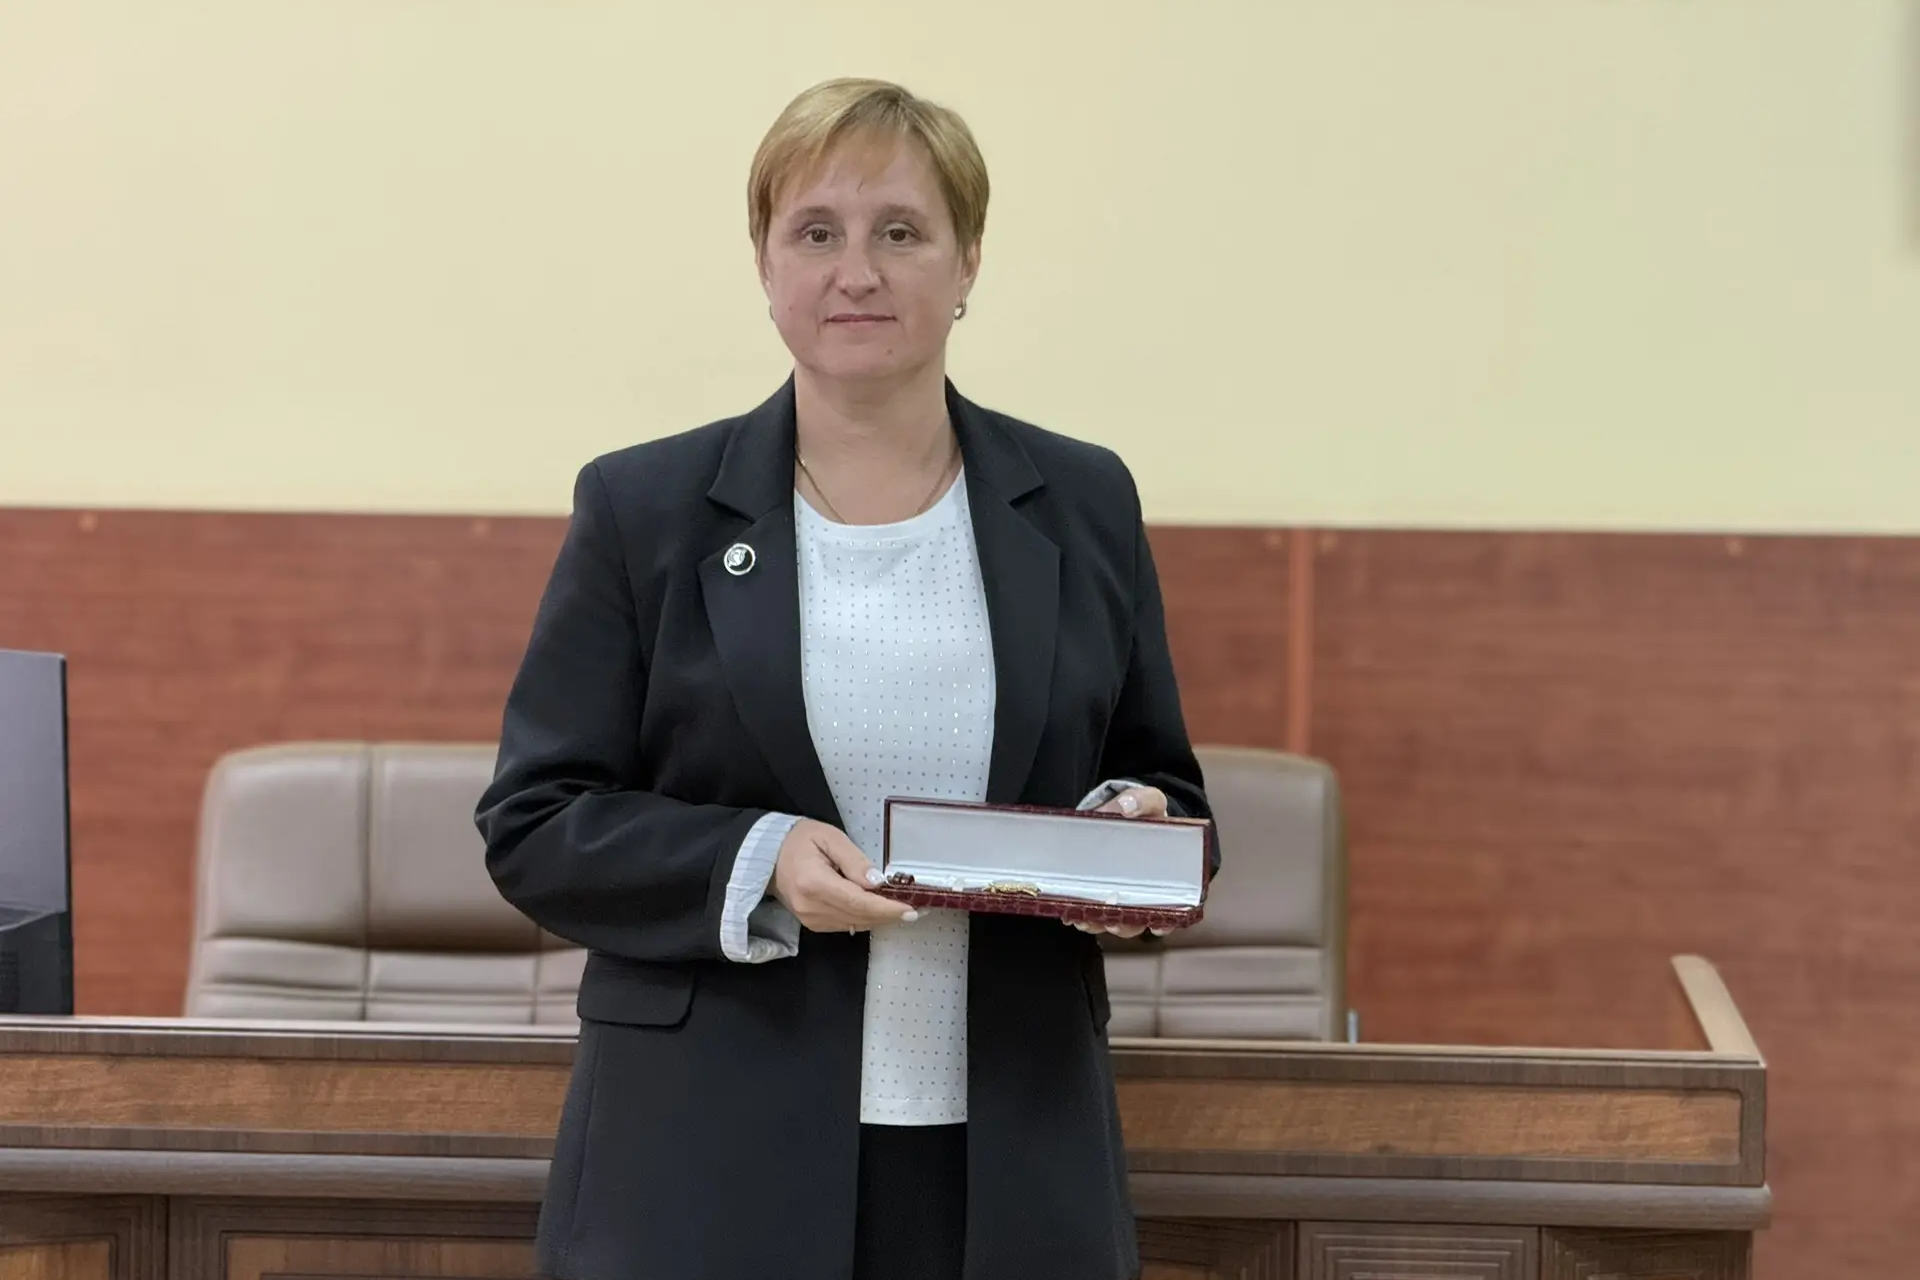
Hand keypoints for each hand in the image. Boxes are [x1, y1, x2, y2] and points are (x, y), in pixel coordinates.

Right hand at [771, 819, 917, 934]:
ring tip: (902, 909)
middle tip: (916, 909)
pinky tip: (880, 911)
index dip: (886, 908)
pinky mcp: (813, 924)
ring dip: (880, 919)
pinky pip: (846, 924)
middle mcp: (811, 907)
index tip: (910, 909)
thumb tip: (877, 883)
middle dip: (889, 915)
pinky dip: (865, 918)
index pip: (858, 902)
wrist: (768, 855)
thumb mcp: (829, 837)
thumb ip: (854, 860)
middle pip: (859, 917)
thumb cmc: (799, 840)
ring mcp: (810, 919)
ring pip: (855, 924)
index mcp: (814, 883)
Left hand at [1073, 785, 1173, 938]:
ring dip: (1098, 924)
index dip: (1166, 920)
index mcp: (1164, 877)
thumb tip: (1126, 806)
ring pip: (1110, 922)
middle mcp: (1142, 894)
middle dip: (1123, 926)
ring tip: (1084, 919)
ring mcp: (1118, 896)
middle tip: (1111, 922)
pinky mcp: (1094, 892)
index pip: (1172, 908)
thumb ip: (1144, 800)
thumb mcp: (1149, 802)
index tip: (1158, 924)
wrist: (1120, 812)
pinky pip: (1088, 912)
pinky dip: (1080, 915)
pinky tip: (1070, 913)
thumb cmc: (1143, 814)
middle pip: (1136, 921)